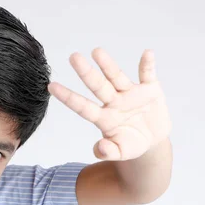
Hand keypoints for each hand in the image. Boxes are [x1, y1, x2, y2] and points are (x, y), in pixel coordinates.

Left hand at [48, 48, 170, 160]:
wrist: (153, 140)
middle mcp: (113, 102)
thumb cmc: (131, 144)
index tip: (51, 86)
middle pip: (97, 85)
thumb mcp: (120, 152)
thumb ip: (108, 152)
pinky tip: (147, 53)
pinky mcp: (149, 89)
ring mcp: (130, 94)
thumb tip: (99, 148)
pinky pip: (148, 74)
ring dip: (108, 65)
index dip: (68, 97)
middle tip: (73, 57)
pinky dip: (148, 65)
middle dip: (86, 72)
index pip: (82, 106)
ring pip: (117, 76)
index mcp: (103, 118)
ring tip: (96, 51)